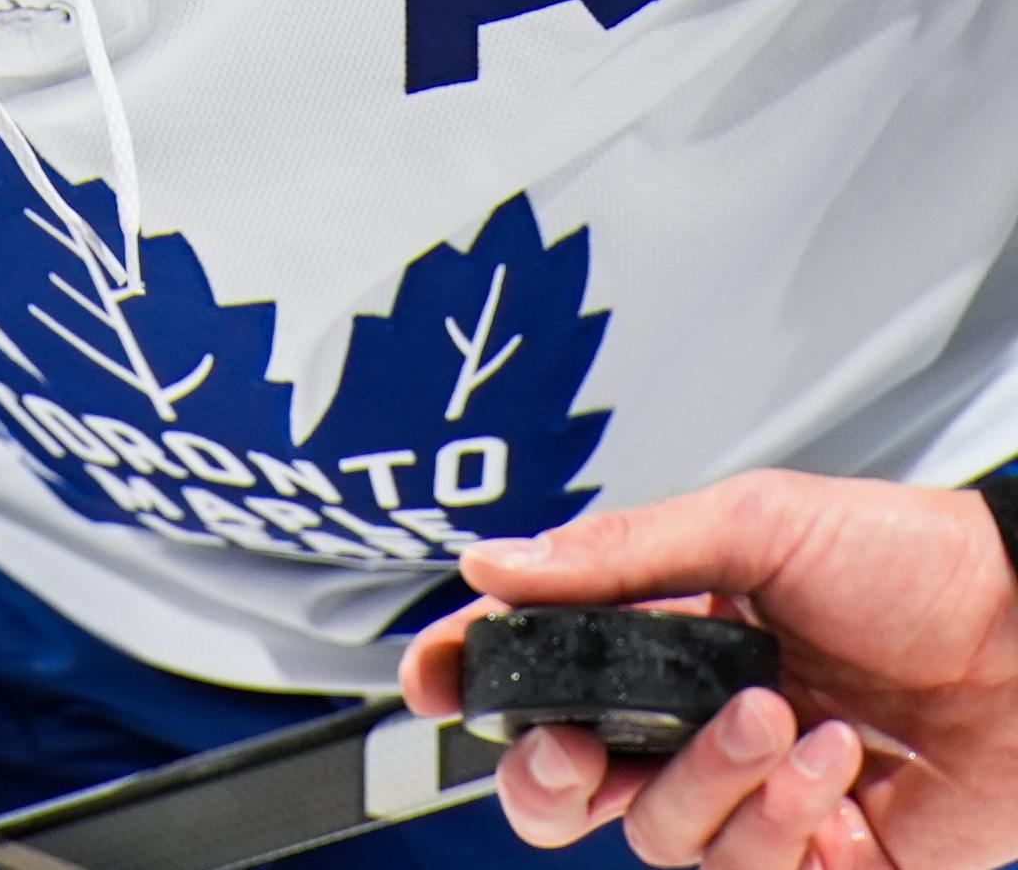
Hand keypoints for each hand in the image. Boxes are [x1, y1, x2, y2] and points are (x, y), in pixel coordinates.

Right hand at [397, 471, 1017, 869]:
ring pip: (656, 835)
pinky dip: (778, 820)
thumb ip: (617, 552)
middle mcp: (698, 727)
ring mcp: (757, 800)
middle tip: (572, 748)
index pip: (539, 674)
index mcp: (666, 641)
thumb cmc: (925, 566)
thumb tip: (495, 564)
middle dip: (545, 777)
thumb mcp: (757, 522)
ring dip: (705, 779)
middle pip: (565, 790)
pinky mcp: (822, 861)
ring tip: (775, 717)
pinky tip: (824, 762)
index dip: (471, 681)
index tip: (432, 678)